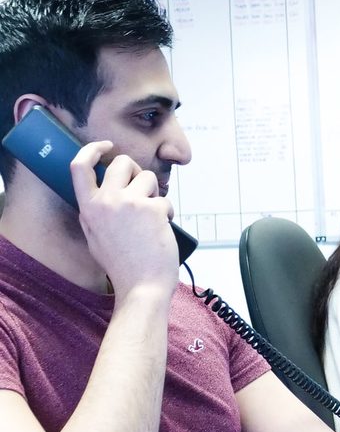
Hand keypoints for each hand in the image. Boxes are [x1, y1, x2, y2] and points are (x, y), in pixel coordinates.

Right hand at [70, 142, 178, 295]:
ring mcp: (130, 204)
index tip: (106, 146)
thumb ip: (95, 211)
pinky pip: (165, 199)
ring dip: (154, 193)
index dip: (92, 149)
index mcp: (88, 207)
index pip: (79, 166)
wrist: (142, 286)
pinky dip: (168, 212)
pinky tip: (163, 229)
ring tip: (153, 216)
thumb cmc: (122, 264)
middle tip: (142, 189)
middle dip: (136, 171)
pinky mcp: (154, 209)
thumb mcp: (95, 236)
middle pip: (121, 162)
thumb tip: (102, 191)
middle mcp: (106, 201)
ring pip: (148, 177)